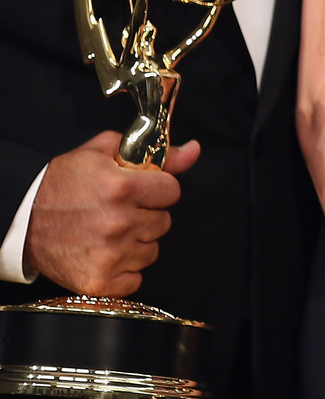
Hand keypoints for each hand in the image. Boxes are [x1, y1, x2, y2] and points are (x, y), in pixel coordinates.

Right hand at [24, 132, 198, 295]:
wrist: (23, 220)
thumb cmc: (63, 183)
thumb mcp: (104, 152)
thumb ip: (156, 153)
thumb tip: (193, 151)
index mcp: (122, 187)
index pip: (172, 191)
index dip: (158, 189)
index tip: (141, 191)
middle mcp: (119, 223)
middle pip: (164, 222)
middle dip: (147, 215)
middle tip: (120, 212)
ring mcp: (109, 255)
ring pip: (152, 250)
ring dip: (137, 243)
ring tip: (110, 233)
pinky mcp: (98, 282)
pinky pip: (135, 279)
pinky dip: (125, 270)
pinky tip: (106, 255)